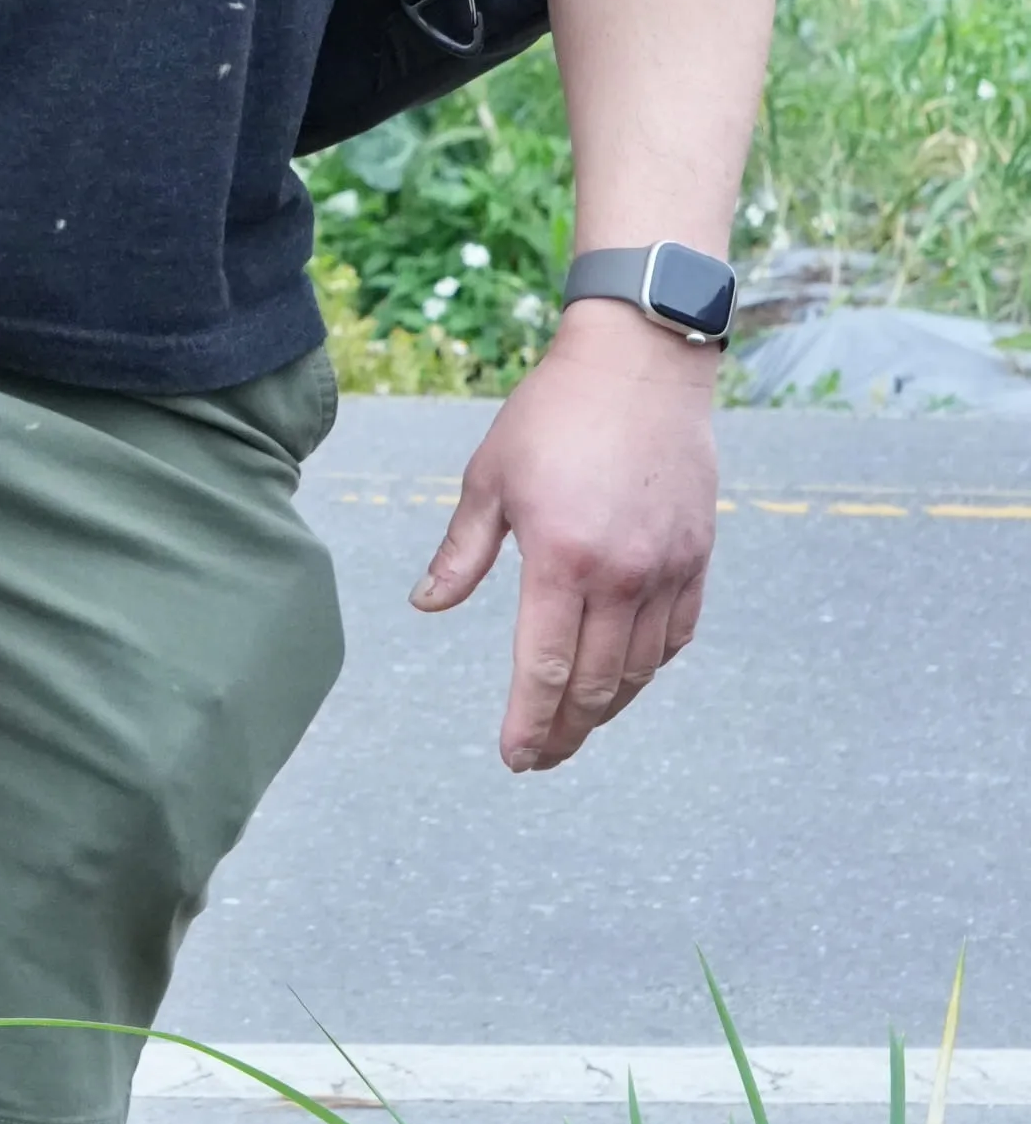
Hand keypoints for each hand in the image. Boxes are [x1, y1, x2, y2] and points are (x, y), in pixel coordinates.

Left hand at [410, 301, 718, 771]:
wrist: (639, 365)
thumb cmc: (552, 413)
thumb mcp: (490, 477)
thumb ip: (462, 552)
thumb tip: (426, 605)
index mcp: (560, 559)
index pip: (542, 668)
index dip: (529, 723)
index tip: (515, 757)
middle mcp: (620, 576)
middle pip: (593, 685)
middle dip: (563, 731)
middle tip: (540, 757)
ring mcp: (665, 570)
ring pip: (639, 670)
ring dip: (604, 709)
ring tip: (575, 725)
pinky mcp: (697, 557)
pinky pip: (676, 636)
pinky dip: (650, 668)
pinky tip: (626, 677)